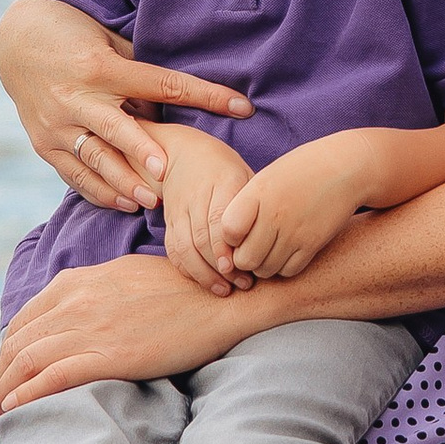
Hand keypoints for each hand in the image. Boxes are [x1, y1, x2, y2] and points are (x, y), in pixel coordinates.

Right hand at [0, 0, 251, 214]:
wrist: (13, 41)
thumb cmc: (73, 35)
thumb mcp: (110, 43)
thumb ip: (138, 76)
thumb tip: (172, 107)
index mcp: (102, 67)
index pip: (163, 83)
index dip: (205, 95)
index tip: (242, 106)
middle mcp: (77, 97)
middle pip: (118, 129)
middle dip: (144, 153)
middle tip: (168, 176)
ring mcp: (56, 123)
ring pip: (94, 158)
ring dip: (123, 182)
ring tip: (150, 202)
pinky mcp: (43, 142)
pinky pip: (72, 173)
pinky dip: (97, 190)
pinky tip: (122, 203)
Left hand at [0, 253, 254, 409]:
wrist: (221, 300)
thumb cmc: (182, 290)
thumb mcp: (126, 276)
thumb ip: (94, 291)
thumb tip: (79, 312)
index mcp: (77, 282)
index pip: (24, 320)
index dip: (9, 350)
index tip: (10, 371)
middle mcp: (76, 301)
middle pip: (18, 342)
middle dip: (2, 373)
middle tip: (0, 397)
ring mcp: (92, 328)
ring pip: (28, 360)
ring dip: (7, 388)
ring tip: (3, 410)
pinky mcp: (111, 356)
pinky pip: (53, 377)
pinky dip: (28, 394)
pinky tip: (17, 408)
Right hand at [153, 123, 260, 296]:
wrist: (184, 154)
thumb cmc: (225, 169)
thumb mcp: (247, 176)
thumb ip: (258, 204)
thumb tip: (275, 241)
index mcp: (221, 182)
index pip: (218, 220)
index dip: (226, 248)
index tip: (240, 268)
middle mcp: (196, 196)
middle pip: (201, 238)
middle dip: (221, 267)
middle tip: (242, 284)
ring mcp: (179, 210)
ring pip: (184, 248)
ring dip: (204, 274)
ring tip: (225, 289)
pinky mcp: (169, 221)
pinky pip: (173, 250)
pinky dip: (188, 269)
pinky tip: (206, 282)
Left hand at [216, 134, 373, 281]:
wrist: (345, 168)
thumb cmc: (300, 171)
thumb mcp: (267, 178)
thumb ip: (245, 205)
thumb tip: (227, 239)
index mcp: (257, 193)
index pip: (227, 231)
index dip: (228, 237)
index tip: (238, 232)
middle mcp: (274, 215)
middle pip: (244, 259)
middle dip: (244, 258)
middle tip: (252, 247)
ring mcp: (295, 232)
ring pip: (265, 270)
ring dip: (263, 265)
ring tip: (270, 249)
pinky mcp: (313, 244)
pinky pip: (288, 271)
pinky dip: (284, 267)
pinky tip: (287, 251)